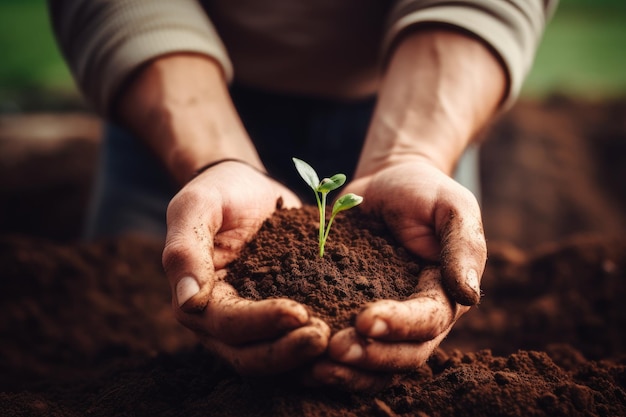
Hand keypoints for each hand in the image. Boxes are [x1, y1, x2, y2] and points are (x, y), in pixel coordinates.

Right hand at [163, 160, 329, 374]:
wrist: (247, 187)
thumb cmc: (218, 192)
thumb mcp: (196, 208)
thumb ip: (185, 250)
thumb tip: (188, 302)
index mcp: (197, 301)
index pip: (227, 325)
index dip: (260, 323)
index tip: (299, 312)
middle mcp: (221, 323)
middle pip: (250, 356)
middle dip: (287, 352)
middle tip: (325, 338)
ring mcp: (252, 323)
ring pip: (274, 358)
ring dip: (303, 357)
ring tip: (338, 341)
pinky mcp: (279, 317)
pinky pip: (294, 341)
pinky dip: (316, 347)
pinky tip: (346, 335)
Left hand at [310, 160, 486, 390]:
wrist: (387, 182)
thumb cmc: (423, 191)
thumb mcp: (451, 208)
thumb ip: (462, 247)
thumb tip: (469, 295)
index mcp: (445, 295)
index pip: (428, 322)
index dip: (399, 326)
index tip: (364, 319)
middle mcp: (419, 318)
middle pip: (403, 355)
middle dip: (370, 356)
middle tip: (332, 350)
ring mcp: (387, 321)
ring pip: (375, 363)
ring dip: (348, 371)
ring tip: (313, 368)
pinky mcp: (353, 313)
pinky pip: (348, 345)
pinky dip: (328, 359)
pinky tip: (300, 361)